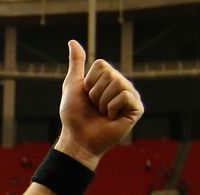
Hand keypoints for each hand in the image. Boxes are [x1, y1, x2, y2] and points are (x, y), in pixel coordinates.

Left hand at [57, 40, 143, 169]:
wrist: (79, 138)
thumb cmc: (74, 115)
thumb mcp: (72, 85)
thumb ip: (76, 63)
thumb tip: (72, 41)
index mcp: (108, 78)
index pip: (101, 64)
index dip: (89, 81)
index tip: (86, 95)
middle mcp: (121, 84)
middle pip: (110, 73)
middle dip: (95, 92)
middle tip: (94, 107)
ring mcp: (130, 96)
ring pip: (118, 84)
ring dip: (102, 101)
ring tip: (102, 113)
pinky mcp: (136, 109)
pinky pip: (125, 96)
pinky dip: (111, 108)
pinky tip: (111, 118)